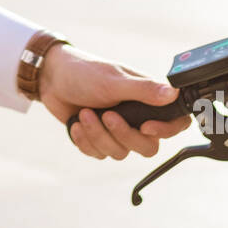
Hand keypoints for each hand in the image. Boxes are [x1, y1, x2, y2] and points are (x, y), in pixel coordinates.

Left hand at [39, 43, 191, 159]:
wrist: (52, 79)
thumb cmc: (84, 73)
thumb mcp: (114, 80)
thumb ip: (144, 90)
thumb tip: (174, 93)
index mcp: (147, 99)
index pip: (175, 123)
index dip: (166, 131)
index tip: (146, 127)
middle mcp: (136, 117)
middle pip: (147, 147)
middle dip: (124, 135)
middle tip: (107, 116)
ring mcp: (117, 131)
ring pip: (120, 153)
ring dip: (99, 135)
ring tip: (85, 114)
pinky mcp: (99, 139)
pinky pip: (99, 154)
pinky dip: (86, 141)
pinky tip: (76, 123)